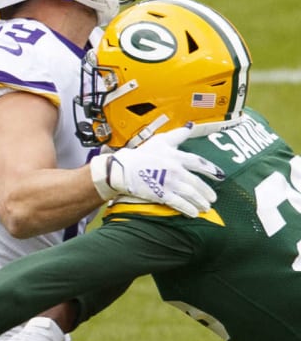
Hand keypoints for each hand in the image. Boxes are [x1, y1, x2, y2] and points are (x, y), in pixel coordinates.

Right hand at [93, 126, 222, 217]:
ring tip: (206, 208)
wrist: (121, 168)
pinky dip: (188, 209)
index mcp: (176, 156)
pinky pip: (179, 203)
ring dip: (200, 202)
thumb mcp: (159, 140)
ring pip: (191, 194)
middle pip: (197, 183)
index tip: (220, 176)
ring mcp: (169, 183)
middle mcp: (176, 170)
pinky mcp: (161, 194)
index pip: (199, 163)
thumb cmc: (140, 154)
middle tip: (213, 199)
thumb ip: (176, 135)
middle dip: (207, 192)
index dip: (212, 170)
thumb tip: (190, 127)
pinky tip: (194, 214)